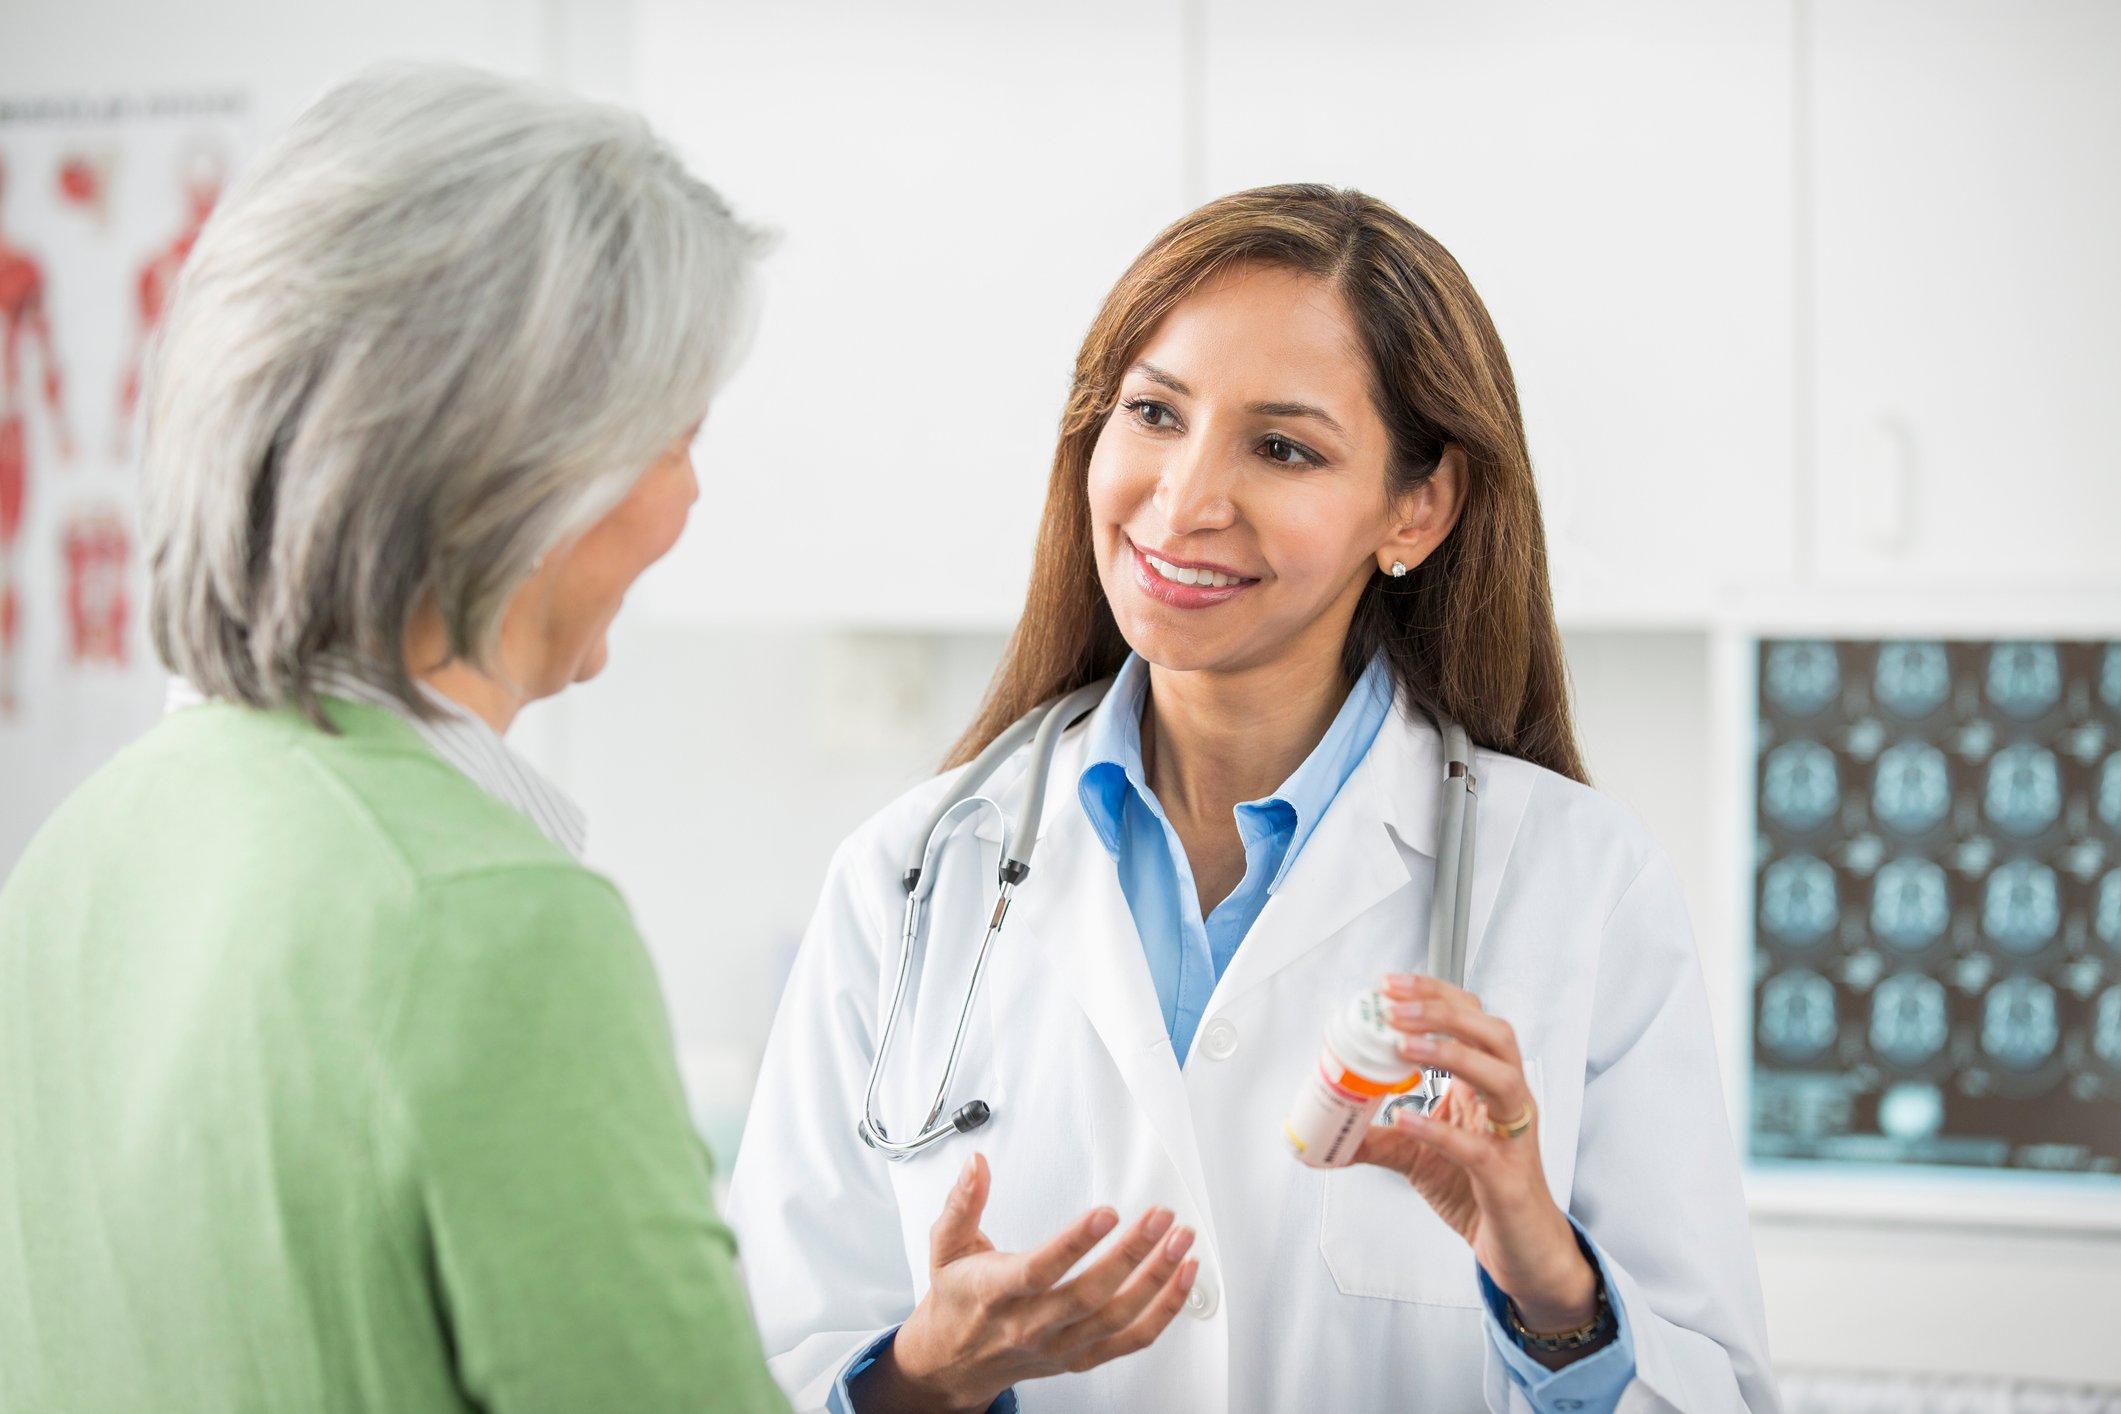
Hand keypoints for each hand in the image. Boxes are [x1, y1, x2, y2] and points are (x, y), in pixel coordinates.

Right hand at [854, 1153, 1198, 1413]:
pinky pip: (1132, 1340)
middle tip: (1159, 1218)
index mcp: (996, 1293)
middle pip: (1089, 1295)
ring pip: (1117, 1318)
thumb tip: (976, 1165)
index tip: (1107, 1213)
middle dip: (1131, 1253)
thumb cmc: (958, 1300)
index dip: (1076, 1242)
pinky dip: (1164, 1312)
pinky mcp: (1081, 1358)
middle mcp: (1031, 1325)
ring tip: (1180, 1242)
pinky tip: (1182, 1279)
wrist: (955, 1360)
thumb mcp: (946, 1246)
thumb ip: (963, 1203)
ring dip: (1157, 1279)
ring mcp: (1060, 1345)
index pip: (1040, 1270)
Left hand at [1352, 974, 1596, 1336]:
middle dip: (1444, 1012)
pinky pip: (1478, 1147)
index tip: (1390, 985)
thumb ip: (1379, 1138)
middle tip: (1395, 1006)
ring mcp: (1513, 1138)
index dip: (1435, 995)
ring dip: (1452, 1054)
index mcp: (1489, 1086)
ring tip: (1404, 1045)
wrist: (1520, 1250)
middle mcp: (1508, 1102)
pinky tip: (1407, 1118)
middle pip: (1494, 1034)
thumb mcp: (1419, 1157)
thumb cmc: (1481, 1193)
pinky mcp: (1507, 1179)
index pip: (1472, 1020)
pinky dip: (1439, 1130)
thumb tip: (1331, 1130)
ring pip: (1501, 1077)